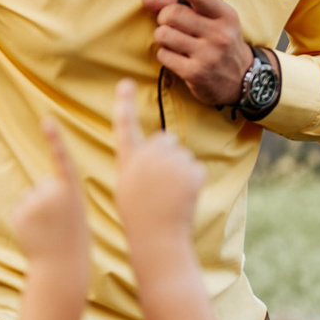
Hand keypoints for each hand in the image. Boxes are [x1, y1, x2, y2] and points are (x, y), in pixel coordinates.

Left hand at [11, 121, 91, 286]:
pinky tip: (36, 233)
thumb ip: (59, 197)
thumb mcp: (74, 212)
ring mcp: (34, 203)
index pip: (62, 160)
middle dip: (47, 199)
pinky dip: (26, 220)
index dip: (55, 139)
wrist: (62, 266)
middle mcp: (52, 193)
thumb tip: (37, 192)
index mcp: (72, 191)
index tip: (46, 121)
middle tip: (58, 222)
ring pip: (31, 197)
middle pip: (43, 184)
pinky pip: (21, 209)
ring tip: (48, 229)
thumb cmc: (73, 239)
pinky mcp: (19, 214)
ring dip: (36, 211)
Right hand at [111, 80, 205, 250]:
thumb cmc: (140, 216)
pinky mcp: (190, 170)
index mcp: (128, 159)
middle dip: (167, 154)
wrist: (158, 237)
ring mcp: (170, 162)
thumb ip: (140, 163)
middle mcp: (148, 155)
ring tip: (169, 195)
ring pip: (182, 155)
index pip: (124, 125)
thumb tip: (159, 145)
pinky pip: (196, 169)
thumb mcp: (129, 186)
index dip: (123, 103)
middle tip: (161, 184)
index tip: (125, 82)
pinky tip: (183, 198)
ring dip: (180, 171)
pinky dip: (193, 182)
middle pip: (164, 139)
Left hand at [142, 0, 255, 105]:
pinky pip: (163, 55)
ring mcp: (208, 55)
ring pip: (163, 34)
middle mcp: (219, 34)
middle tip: (171, 24)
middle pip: (172, 14)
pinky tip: (179, 59)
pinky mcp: (196, 73)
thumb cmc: (222, 44)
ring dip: (163, 37)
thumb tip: (147, 0)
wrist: (243, 80)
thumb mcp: (213, 22)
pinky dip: (166, 55)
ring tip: (176, 43)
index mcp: (226, 16)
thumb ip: (182, 8)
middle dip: (164, 18)